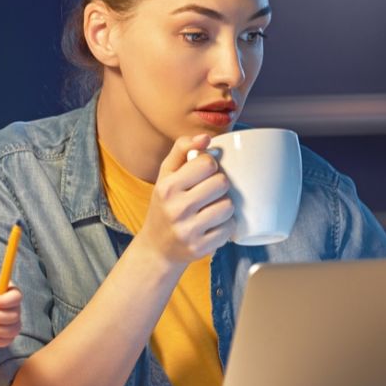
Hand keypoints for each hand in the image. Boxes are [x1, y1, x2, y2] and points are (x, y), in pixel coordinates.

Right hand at [140, 134, 234, 263]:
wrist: (156, 247)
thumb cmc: (165, 205)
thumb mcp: (166, 175)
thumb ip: (182, 149)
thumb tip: (206, 138)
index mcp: (167, 187)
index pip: (207, 163)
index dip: (211, 166)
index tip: (204, 173)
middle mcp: (176, 208)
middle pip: (221, 183)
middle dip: (220, 185)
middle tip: (210, 192)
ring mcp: (188, 230)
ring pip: (228, 206)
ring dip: (225, 206)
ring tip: (212, 208)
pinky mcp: (200, 248)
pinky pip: (229, 229)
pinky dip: (226, 226)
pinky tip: (214, 225)